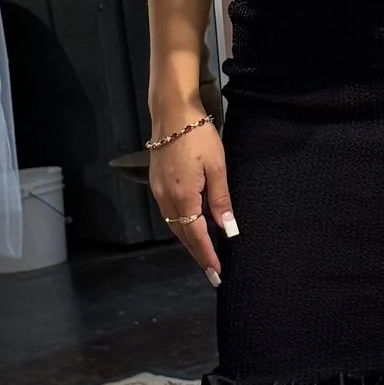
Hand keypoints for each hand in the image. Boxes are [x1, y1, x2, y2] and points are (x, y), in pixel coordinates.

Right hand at [150, 113, 234, 282]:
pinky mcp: (156, 182)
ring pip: (173, 224)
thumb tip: (228, 228)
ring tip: (203, 254)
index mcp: (183, 196)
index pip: (196, 235)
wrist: (172, 111)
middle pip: (182, 234)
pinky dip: (180, 225)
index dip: (206, 255)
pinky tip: (190, 227)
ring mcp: (158, 190)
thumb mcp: (217, 167)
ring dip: (188, 241)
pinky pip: (168, 212)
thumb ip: (220, 200)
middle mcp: (166, 197)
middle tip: (212, 272)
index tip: (216, 273)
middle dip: (197, 254)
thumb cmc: (198, 135)